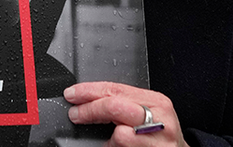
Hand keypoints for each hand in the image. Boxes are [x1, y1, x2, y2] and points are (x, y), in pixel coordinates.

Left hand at [65, 82, 187, 146]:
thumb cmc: (160, 133)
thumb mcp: (148, 112)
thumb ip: (125, 102)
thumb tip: (88, 98)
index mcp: (157, 102)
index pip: (116, 90)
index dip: (89, 91)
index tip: (72, 94)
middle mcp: (159, 122)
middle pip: (114, 107)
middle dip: (90, 109)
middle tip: (75, 114)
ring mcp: (157, 143)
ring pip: (120, 135)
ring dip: (108, 139)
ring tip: (111, 140)